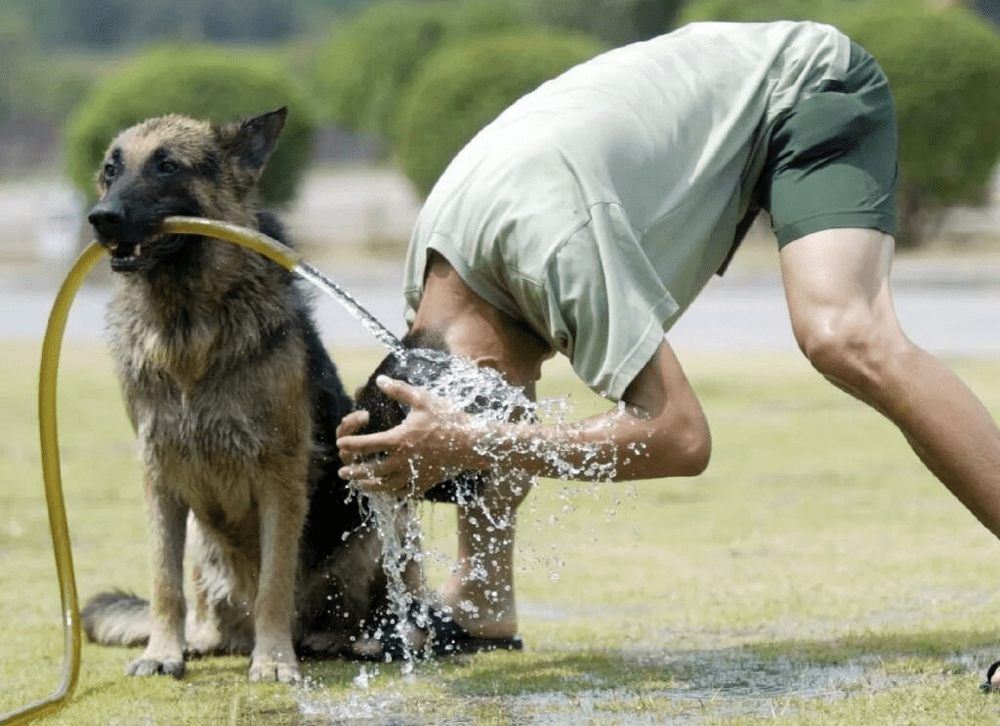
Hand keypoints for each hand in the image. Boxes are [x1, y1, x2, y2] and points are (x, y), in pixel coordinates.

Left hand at [337, 376, 479, 495]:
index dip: (351, 444)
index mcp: (399, 440)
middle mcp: (402, 461)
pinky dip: (391, 492)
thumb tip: (379, 380)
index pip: (367, 444)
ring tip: (360, 484)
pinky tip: (386, 490)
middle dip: (354, 471)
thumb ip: (399, 390)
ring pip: (384, 486)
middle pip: (371, 470)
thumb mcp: (423, 400)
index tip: (341, 443)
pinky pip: (403, 492)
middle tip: (343, 472)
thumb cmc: (449, 419)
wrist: (474, 444)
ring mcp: (414, 474)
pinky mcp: (425, 483)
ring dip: (369, 485)